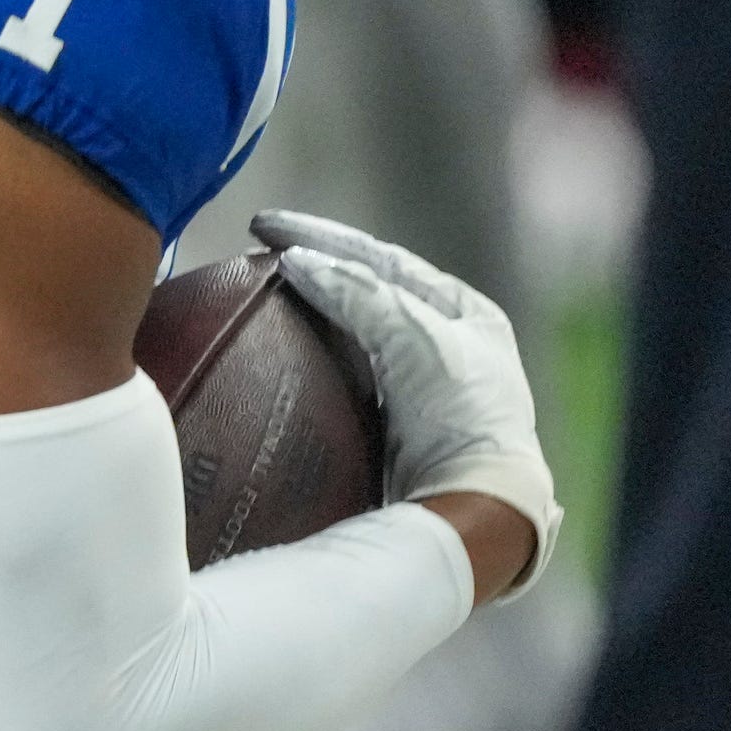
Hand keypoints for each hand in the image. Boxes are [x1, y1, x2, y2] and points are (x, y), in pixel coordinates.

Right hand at [250, 211, 558, 596]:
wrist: (471, 504)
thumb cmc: (459, 414)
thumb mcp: (413, 336)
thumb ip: (357, 292)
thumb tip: (299, 260)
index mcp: (465, 312)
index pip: (382, 260)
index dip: (323, 238)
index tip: (266, 226)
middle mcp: (447, 343)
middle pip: (369, 291)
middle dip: (317, 268)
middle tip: (260, 254)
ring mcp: (421, 387)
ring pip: (356, 333)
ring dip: (314, 311)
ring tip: (266, 294)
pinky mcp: (393, 426)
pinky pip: (346, 375)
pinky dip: (314, 356)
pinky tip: (284, 354)